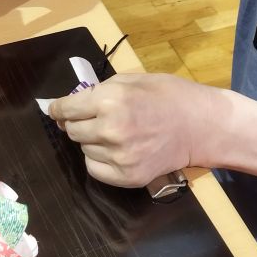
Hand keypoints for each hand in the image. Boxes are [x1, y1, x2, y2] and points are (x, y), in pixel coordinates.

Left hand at [49, 73, 216, 187]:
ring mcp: (119, 156)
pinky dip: (100, 160)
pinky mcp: (127, 176)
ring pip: (83, 150)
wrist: (200, 126)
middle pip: (72, 131)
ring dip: (92, 141)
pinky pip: (94, 169)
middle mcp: (110, 129)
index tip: (56, 111)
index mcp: (110, 100)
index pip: (66, 109)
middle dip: (79, 123)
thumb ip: (99, 91)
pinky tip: (117, 150)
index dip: (58, 109)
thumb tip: (68, 106)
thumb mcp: (132, 80)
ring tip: (115, 134)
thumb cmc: (168, 95)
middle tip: (96, 119)